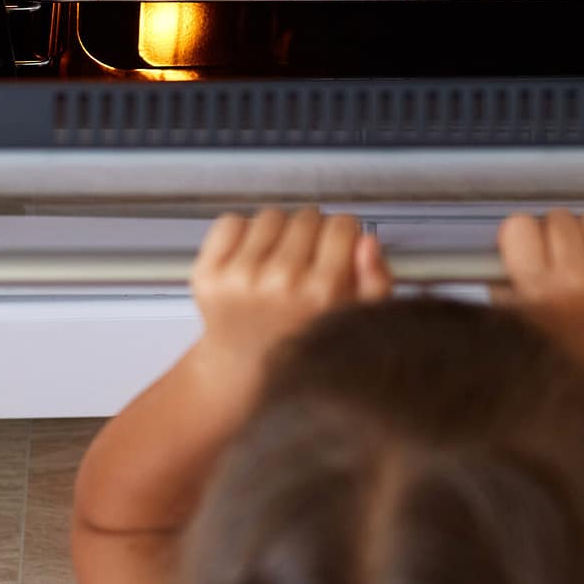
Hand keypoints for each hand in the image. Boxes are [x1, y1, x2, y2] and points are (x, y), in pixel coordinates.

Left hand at [190, 209, 390, 383]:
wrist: (243, 368)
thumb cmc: (301, 339)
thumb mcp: (354, 319)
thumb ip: (375, 281)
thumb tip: (367, 241)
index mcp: (322, 293)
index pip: (343, 225)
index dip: (342, 236)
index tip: (335, 250)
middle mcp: (281, 282)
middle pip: (308, 217)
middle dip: (310, 233)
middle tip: (303, 262)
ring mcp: (240, 277)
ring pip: (271, 216)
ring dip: (277, 232)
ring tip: (275, 262)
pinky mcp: (208, 273)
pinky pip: (231, 221)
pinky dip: (241, 234)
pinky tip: (248, 260)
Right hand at [496, 209, 583, 389]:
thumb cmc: (575, 348)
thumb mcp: (521, 323)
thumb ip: (508, 279)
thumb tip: (509, 237)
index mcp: (540, 293)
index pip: (520, 225)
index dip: (525, 236)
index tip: (531, 246)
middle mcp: (579, 280)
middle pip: (558, 217)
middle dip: (561, 236)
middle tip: (568, 263)